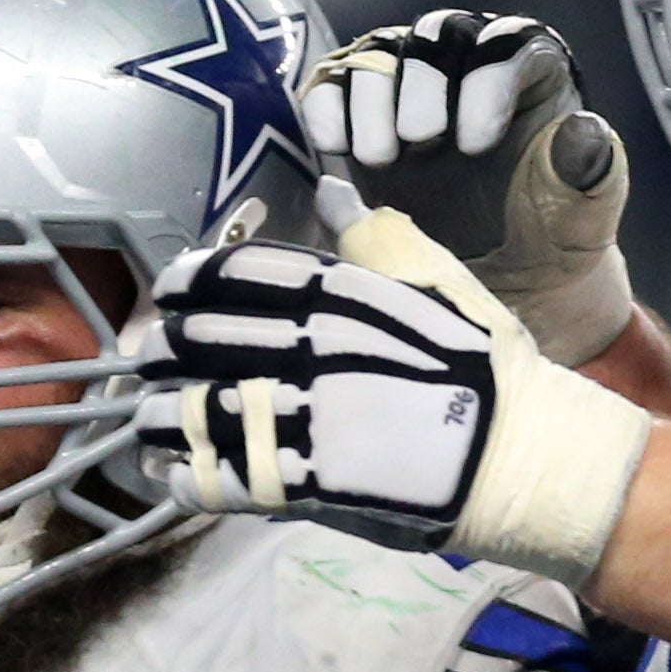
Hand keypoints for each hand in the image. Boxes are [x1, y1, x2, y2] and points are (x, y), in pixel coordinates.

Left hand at [135, 239, 511, 547]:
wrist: (520, 456)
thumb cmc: (486, 366)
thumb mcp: (436, 280)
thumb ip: (372, 237)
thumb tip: (329, 187)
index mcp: (337, 297)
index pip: (234, 275)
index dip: (188, 284)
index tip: (170, 295)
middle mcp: (309, 351)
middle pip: (199, 342)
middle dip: (161, 353)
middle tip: (150, 363)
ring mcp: (304, 418)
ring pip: (194, 414)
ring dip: (158, 420)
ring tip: (150, 425)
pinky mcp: (305, 484)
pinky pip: (219, 482)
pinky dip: (186, 481)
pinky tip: (176, 478)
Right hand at [303, 11, 607, 239]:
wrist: (501, 288)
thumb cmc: (550, 244)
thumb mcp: (581, 221)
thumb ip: (589, 177)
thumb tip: (584, 129)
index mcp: (533, 76)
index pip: (511, 43)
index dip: (489, 80)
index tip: (475, 146)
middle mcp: (469, 68)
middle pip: (438, 35)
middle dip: (422, 83)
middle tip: (419, 142)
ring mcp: (409, 89)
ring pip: (381, 53)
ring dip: (371, 97)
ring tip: (379, 159)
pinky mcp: (361, 119)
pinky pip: (334, 87)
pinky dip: (327, 107)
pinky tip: (334, 147)